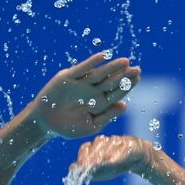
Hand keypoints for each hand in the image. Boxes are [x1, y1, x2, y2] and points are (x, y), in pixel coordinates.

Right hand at [27, 52, 141, 138]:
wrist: (46, 123)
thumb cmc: (69, 127)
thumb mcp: (92, 124)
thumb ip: (108, 115)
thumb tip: (124, 105)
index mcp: (99, 103)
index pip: (116, 92)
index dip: (127, 85)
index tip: (138, 78)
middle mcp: (92, 91)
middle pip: (111, 81)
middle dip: (124, 75)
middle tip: (137, 69)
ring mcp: (81, 83)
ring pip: (100, 73)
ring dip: (112, 67)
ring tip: (126, 61)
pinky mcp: (68, 77)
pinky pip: (82, 68)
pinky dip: (92, 62)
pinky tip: (104, 56)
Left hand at [74, 134, 154, 181]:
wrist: (138, 157)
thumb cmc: (117, 162)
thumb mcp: (101, 169)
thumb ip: (86, 169)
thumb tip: (71, 168)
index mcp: (96, 147)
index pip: (85, 148)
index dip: (82, 157)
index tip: (78, 167)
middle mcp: (105, 142)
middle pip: (95, 146)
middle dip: (90, 157)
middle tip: (85, 166)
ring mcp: (117, 142)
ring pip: (108, 146)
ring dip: (102, 155)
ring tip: (96, 164)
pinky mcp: (129, 145)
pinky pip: (123, 150)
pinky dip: (117, 156)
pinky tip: (112, 162)